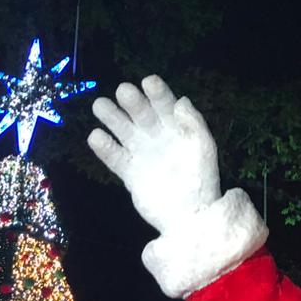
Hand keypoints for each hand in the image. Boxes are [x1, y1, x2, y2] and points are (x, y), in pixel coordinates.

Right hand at [88, 76, 220, 232]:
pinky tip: (95, 136)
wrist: (190, 219)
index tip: (148, 82)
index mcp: (177, 128)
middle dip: (131, 102)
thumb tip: (181, 101)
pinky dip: (104, 148)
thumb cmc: (202, 182)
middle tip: (122, 91)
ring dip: (112, 117)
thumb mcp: (204, 150)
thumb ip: (194, 125)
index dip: (156, 93)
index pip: (165, 105)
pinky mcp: (130, 173)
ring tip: (100, 105)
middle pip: (140, 114)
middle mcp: (157, 137)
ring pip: (123, 131)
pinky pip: (114, 157)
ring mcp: (142, 154)